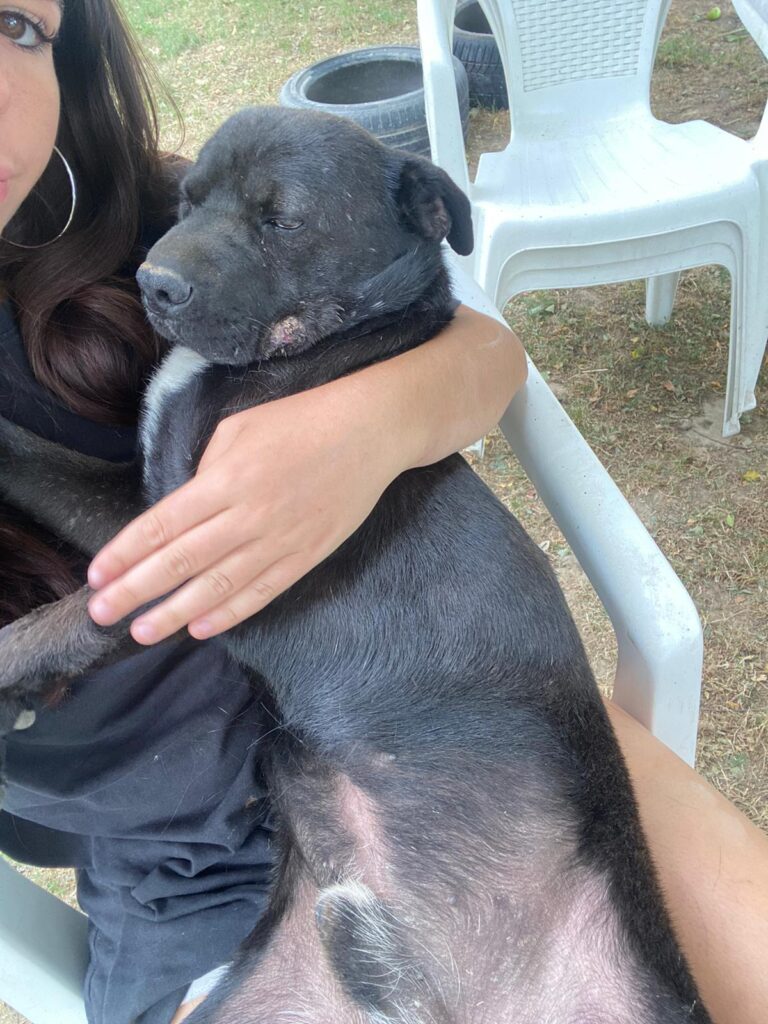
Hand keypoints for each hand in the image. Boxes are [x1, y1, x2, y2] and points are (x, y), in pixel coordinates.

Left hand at [86, 380, 400, 644]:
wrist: (370, 432)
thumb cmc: (300, 420)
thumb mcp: (239, 428)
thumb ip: (206, 471)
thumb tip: (186, 507)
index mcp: (225, 480)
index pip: (161, 525)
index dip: (125, 553)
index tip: (96, 574)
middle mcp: (246, 517)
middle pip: (180, 562)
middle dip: (135, 590)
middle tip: (101, 614)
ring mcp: (278, 542)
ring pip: (218, 587)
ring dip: (174, 613)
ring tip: (141, 633)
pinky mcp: (305, 557)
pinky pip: (261, 593)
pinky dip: (229, 614)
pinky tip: (200, 629)